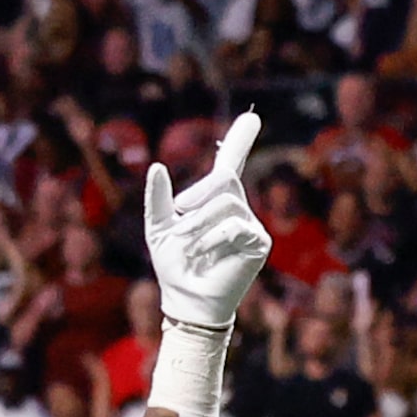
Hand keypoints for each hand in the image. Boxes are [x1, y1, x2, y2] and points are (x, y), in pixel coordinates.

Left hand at [144, 110, 270, 332]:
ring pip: (226, 203)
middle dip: (197, 193)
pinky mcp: (259, 243)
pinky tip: (202, 255)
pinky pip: (235, 226)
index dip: (240, 142)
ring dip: (197, 223)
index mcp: (213, 203)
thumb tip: (157, 166)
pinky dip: (211, 239)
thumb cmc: (174, 266)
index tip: (251, 116)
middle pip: (224, 180)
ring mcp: (251, 225)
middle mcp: (236, 209)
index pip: (229, 167)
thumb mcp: (158, 229)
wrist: (185, 299)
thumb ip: (157, 199)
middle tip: (180, 211)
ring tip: (187, 245)